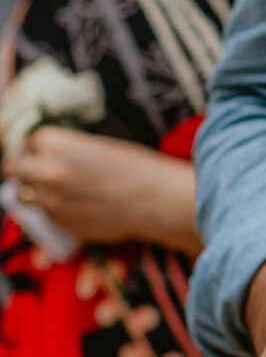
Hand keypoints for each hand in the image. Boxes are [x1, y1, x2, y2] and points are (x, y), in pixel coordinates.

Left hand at [1, 126, 196, 250]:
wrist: (155, 200)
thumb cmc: (137, 167)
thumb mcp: (101, 146)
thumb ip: (68, 150)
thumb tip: (49, 156)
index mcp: (60, 146)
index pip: (31, 139)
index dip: (42, 144)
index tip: (50, 148)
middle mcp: (47, 173)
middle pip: (12, 166)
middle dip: (24, 164)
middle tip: (39, 166)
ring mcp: (50, 201)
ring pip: (22, 193)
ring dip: (35, 189)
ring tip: (60, 187)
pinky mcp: (58, 223)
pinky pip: (45, 213)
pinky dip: (55, 208)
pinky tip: (81, 203)